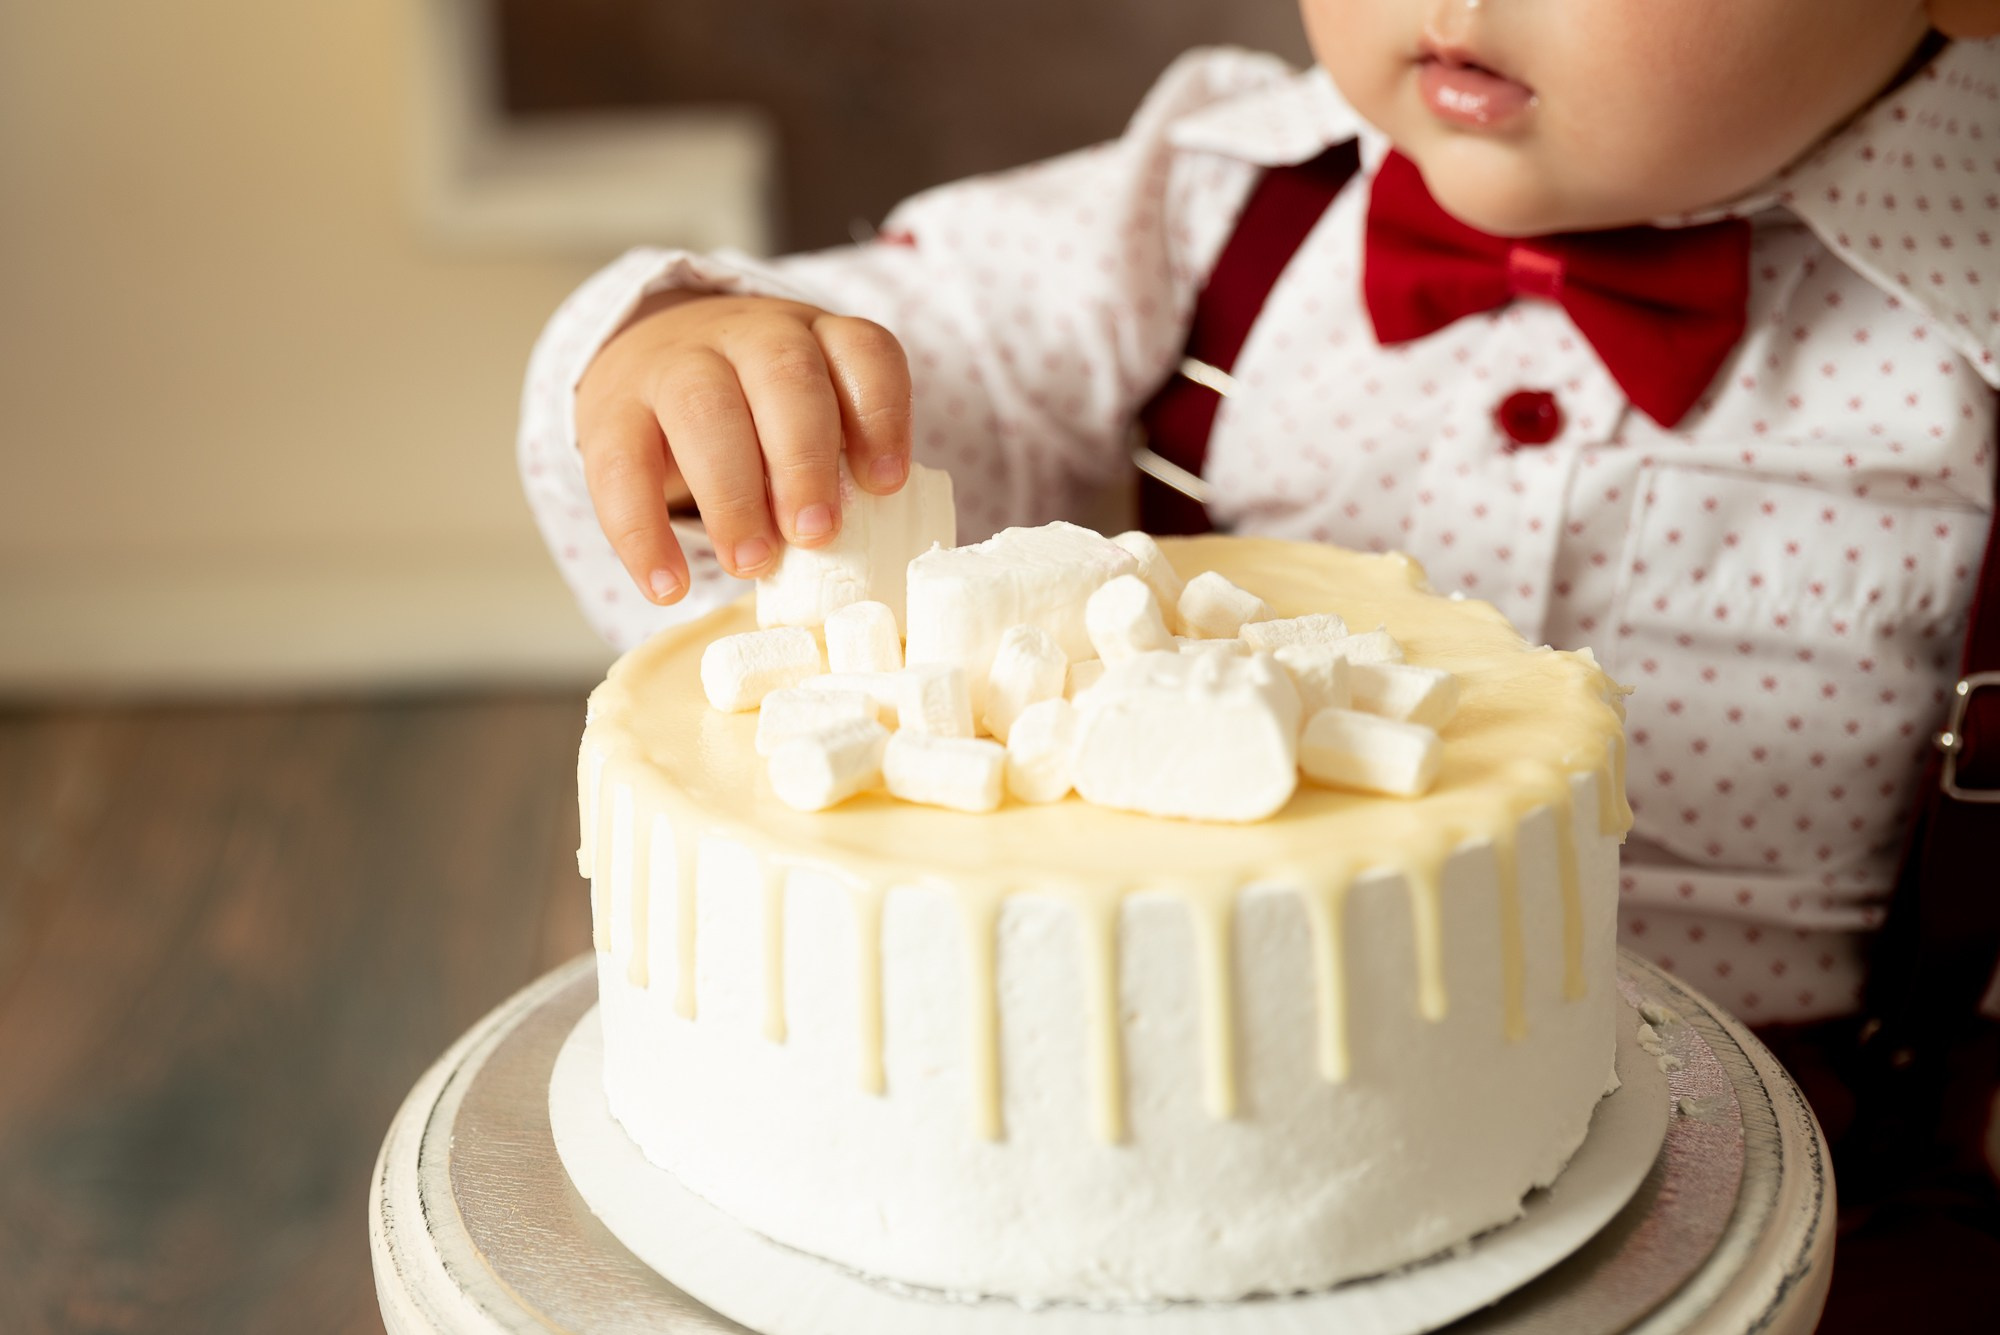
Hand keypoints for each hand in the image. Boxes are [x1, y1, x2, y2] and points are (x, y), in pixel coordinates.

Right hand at [575, 291, 912, 602]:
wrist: (648, 362)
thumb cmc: (753, 414)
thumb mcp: (806, 417)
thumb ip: (834, 466)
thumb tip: (857, 556)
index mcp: (815, 338)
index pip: (862, 352)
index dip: (881, 416)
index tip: (884, 486)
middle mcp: (749, 336)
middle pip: (784, 376)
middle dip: (803, 460)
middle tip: (816, 534)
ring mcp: (675, 363)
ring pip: (703, 409)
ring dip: (733, 494)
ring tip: (753, 563)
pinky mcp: (611, 410)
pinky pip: (621, 467)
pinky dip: (643, 534)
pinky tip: (670, 586)